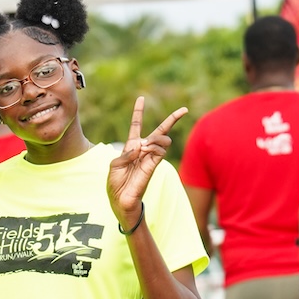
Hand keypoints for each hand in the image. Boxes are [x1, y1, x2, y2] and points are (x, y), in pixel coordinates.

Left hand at [107, 97, 186, 229]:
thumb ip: (125, 154)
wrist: (121, 200)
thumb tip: (140, 147)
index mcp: (131, 147)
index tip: (141, 98)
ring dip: (155, 139)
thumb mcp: (114, 166)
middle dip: (172, 119)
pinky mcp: (154, 165)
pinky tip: (146, 151)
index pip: (136, 126)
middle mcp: (143, 149)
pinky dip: (154, 147)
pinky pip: (161, 150)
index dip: (138, 112)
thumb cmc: (115, 184)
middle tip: (184, 110)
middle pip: (160, 131)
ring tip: (144, 147)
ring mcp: (150, 157)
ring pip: (162, 139)